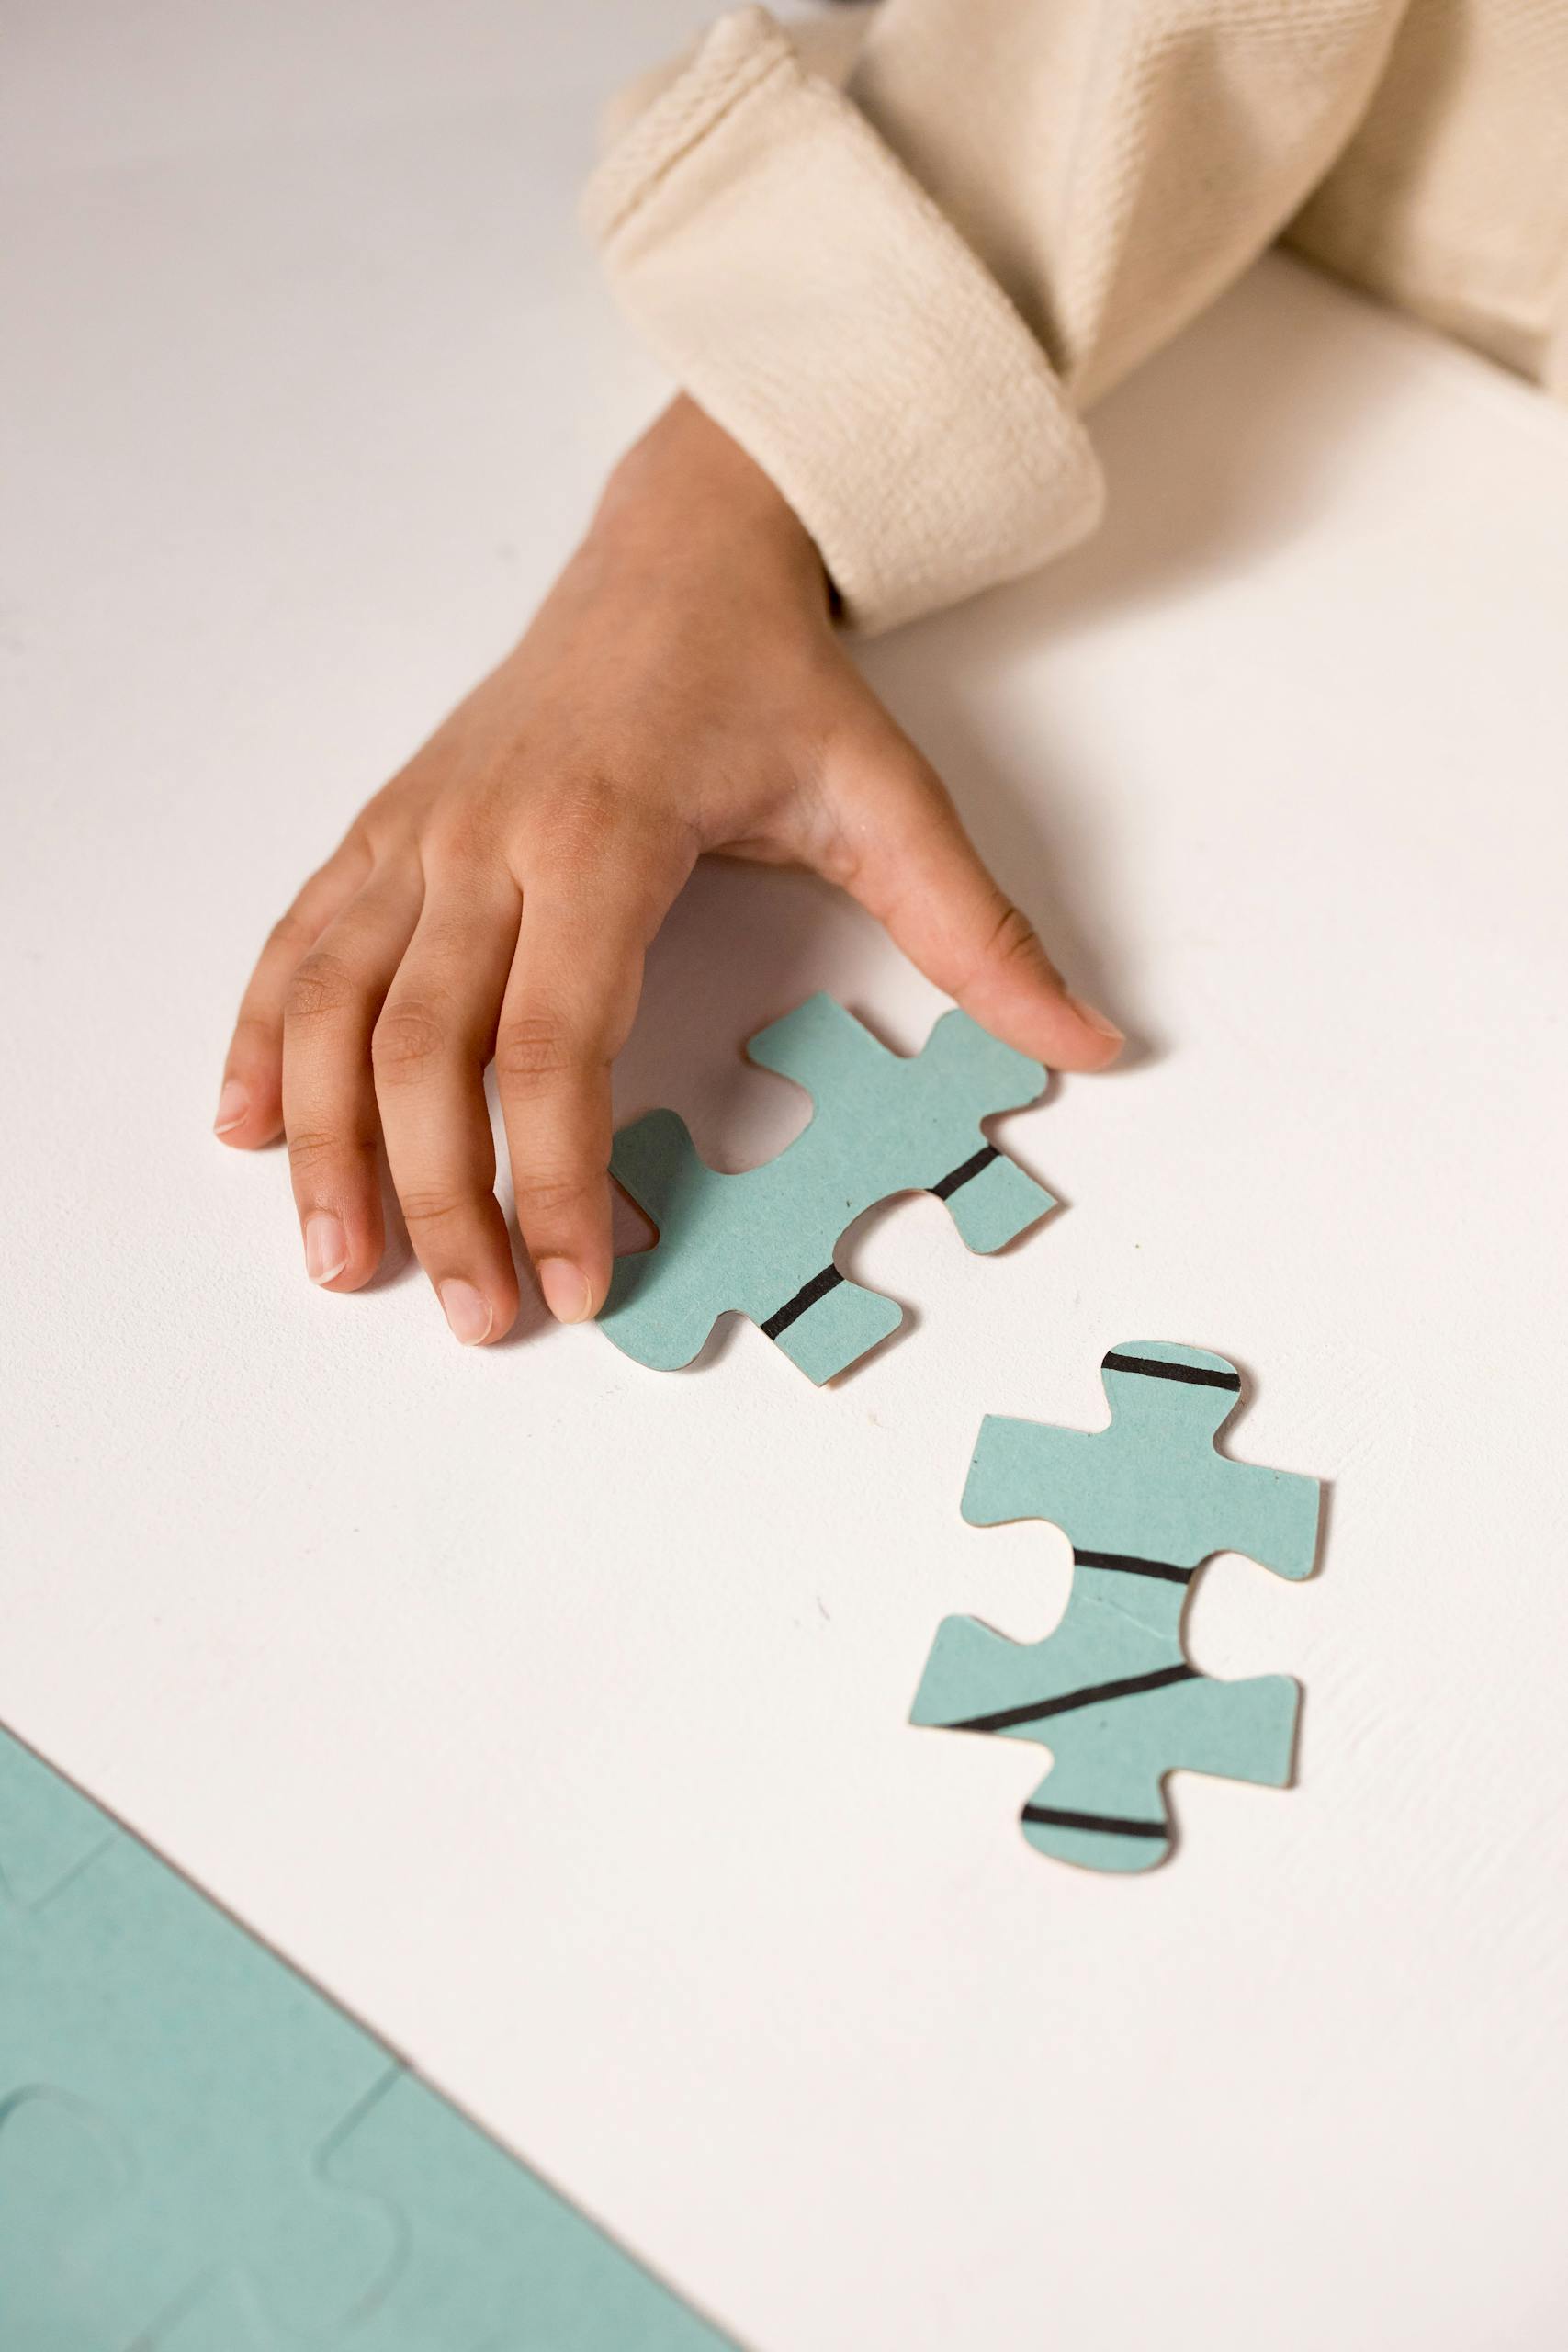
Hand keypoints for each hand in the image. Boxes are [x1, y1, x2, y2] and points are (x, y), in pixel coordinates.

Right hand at [214, 396, 1121, 1343]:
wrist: (675, 548)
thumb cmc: (767, 678)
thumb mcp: (888, 796)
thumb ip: (979, 935)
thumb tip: (1091, 1045)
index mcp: (603, 839)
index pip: (552, 1043)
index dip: (552, 1178)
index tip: (582, 1282)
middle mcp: (485, 838)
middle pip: (423, 1050)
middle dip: (439, 1200)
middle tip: (472, 1315)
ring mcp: (420, 831)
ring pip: (331, 1006)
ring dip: (322, 1145)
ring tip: (337, 1260)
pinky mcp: (386, 827)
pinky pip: (298, 942)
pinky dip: (261, 1038)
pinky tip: (248, 1126)